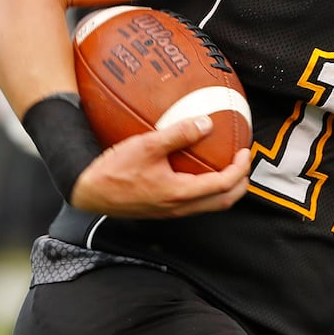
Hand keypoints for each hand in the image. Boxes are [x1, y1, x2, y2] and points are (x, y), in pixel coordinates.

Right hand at [71, 115, 250, 217]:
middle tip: (243, 161)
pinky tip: (198, 170)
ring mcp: (171, 211)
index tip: (245, 152)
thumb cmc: (113, 171)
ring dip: (225, 188)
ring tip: (227, 166)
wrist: (88, 193)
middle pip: (224, 201)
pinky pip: (194, 202)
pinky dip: (206, 188)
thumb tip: (206, 123)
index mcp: (180, 194)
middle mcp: (179, 207)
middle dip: (240, 183)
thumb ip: (178, 134)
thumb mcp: (147, 145)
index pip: (224, 185)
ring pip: (210, 204)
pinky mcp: (162, 209)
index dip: (240, 169)